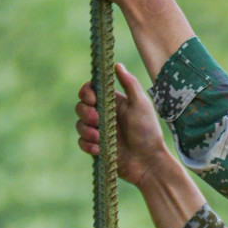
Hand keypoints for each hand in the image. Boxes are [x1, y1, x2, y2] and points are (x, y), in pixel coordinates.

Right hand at [75, 59, 164, 175]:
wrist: (148, 163)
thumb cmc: (148, 133)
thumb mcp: (141, 105)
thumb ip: (130, 84)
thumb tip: (117, 64)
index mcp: (112, 102)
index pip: (90, 90)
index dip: (86, 93)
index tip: (93, 99)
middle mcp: (103, 115)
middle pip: (80, 106)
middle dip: (85, 113)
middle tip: (98, 121)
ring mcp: (99, 132)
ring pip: (79, 125)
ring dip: (87, 130)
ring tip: (100, 138)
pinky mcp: (97, 148)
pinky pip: (82, 142)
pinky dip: (87, 145)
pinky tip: (99, 149)